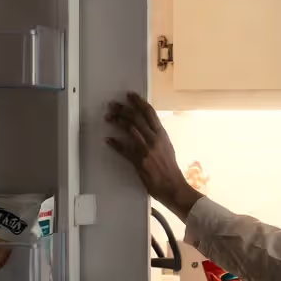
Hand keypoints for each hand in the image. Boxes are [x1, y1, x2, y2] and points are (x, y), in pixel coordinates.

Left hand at [105, 92, 202, 218]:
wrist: (173, 185)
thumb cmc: (170, 168)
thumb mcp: (166, 147)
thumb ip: (156, 136)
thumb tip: (146, 127)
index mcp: (162, 134)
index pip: (150, 113)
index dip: (139, 102)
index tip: (129, 95)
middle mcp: (154, 139)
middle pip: (137, 118)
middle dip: (123, 109)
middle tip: (112, 105)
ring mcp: (146, 150)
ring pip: (130, 129)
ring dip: (117, 121)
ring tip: (108, 117)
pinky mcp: (139, 161)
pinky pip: (124, 150)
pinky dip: (115, 144)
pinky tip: (108, 139)